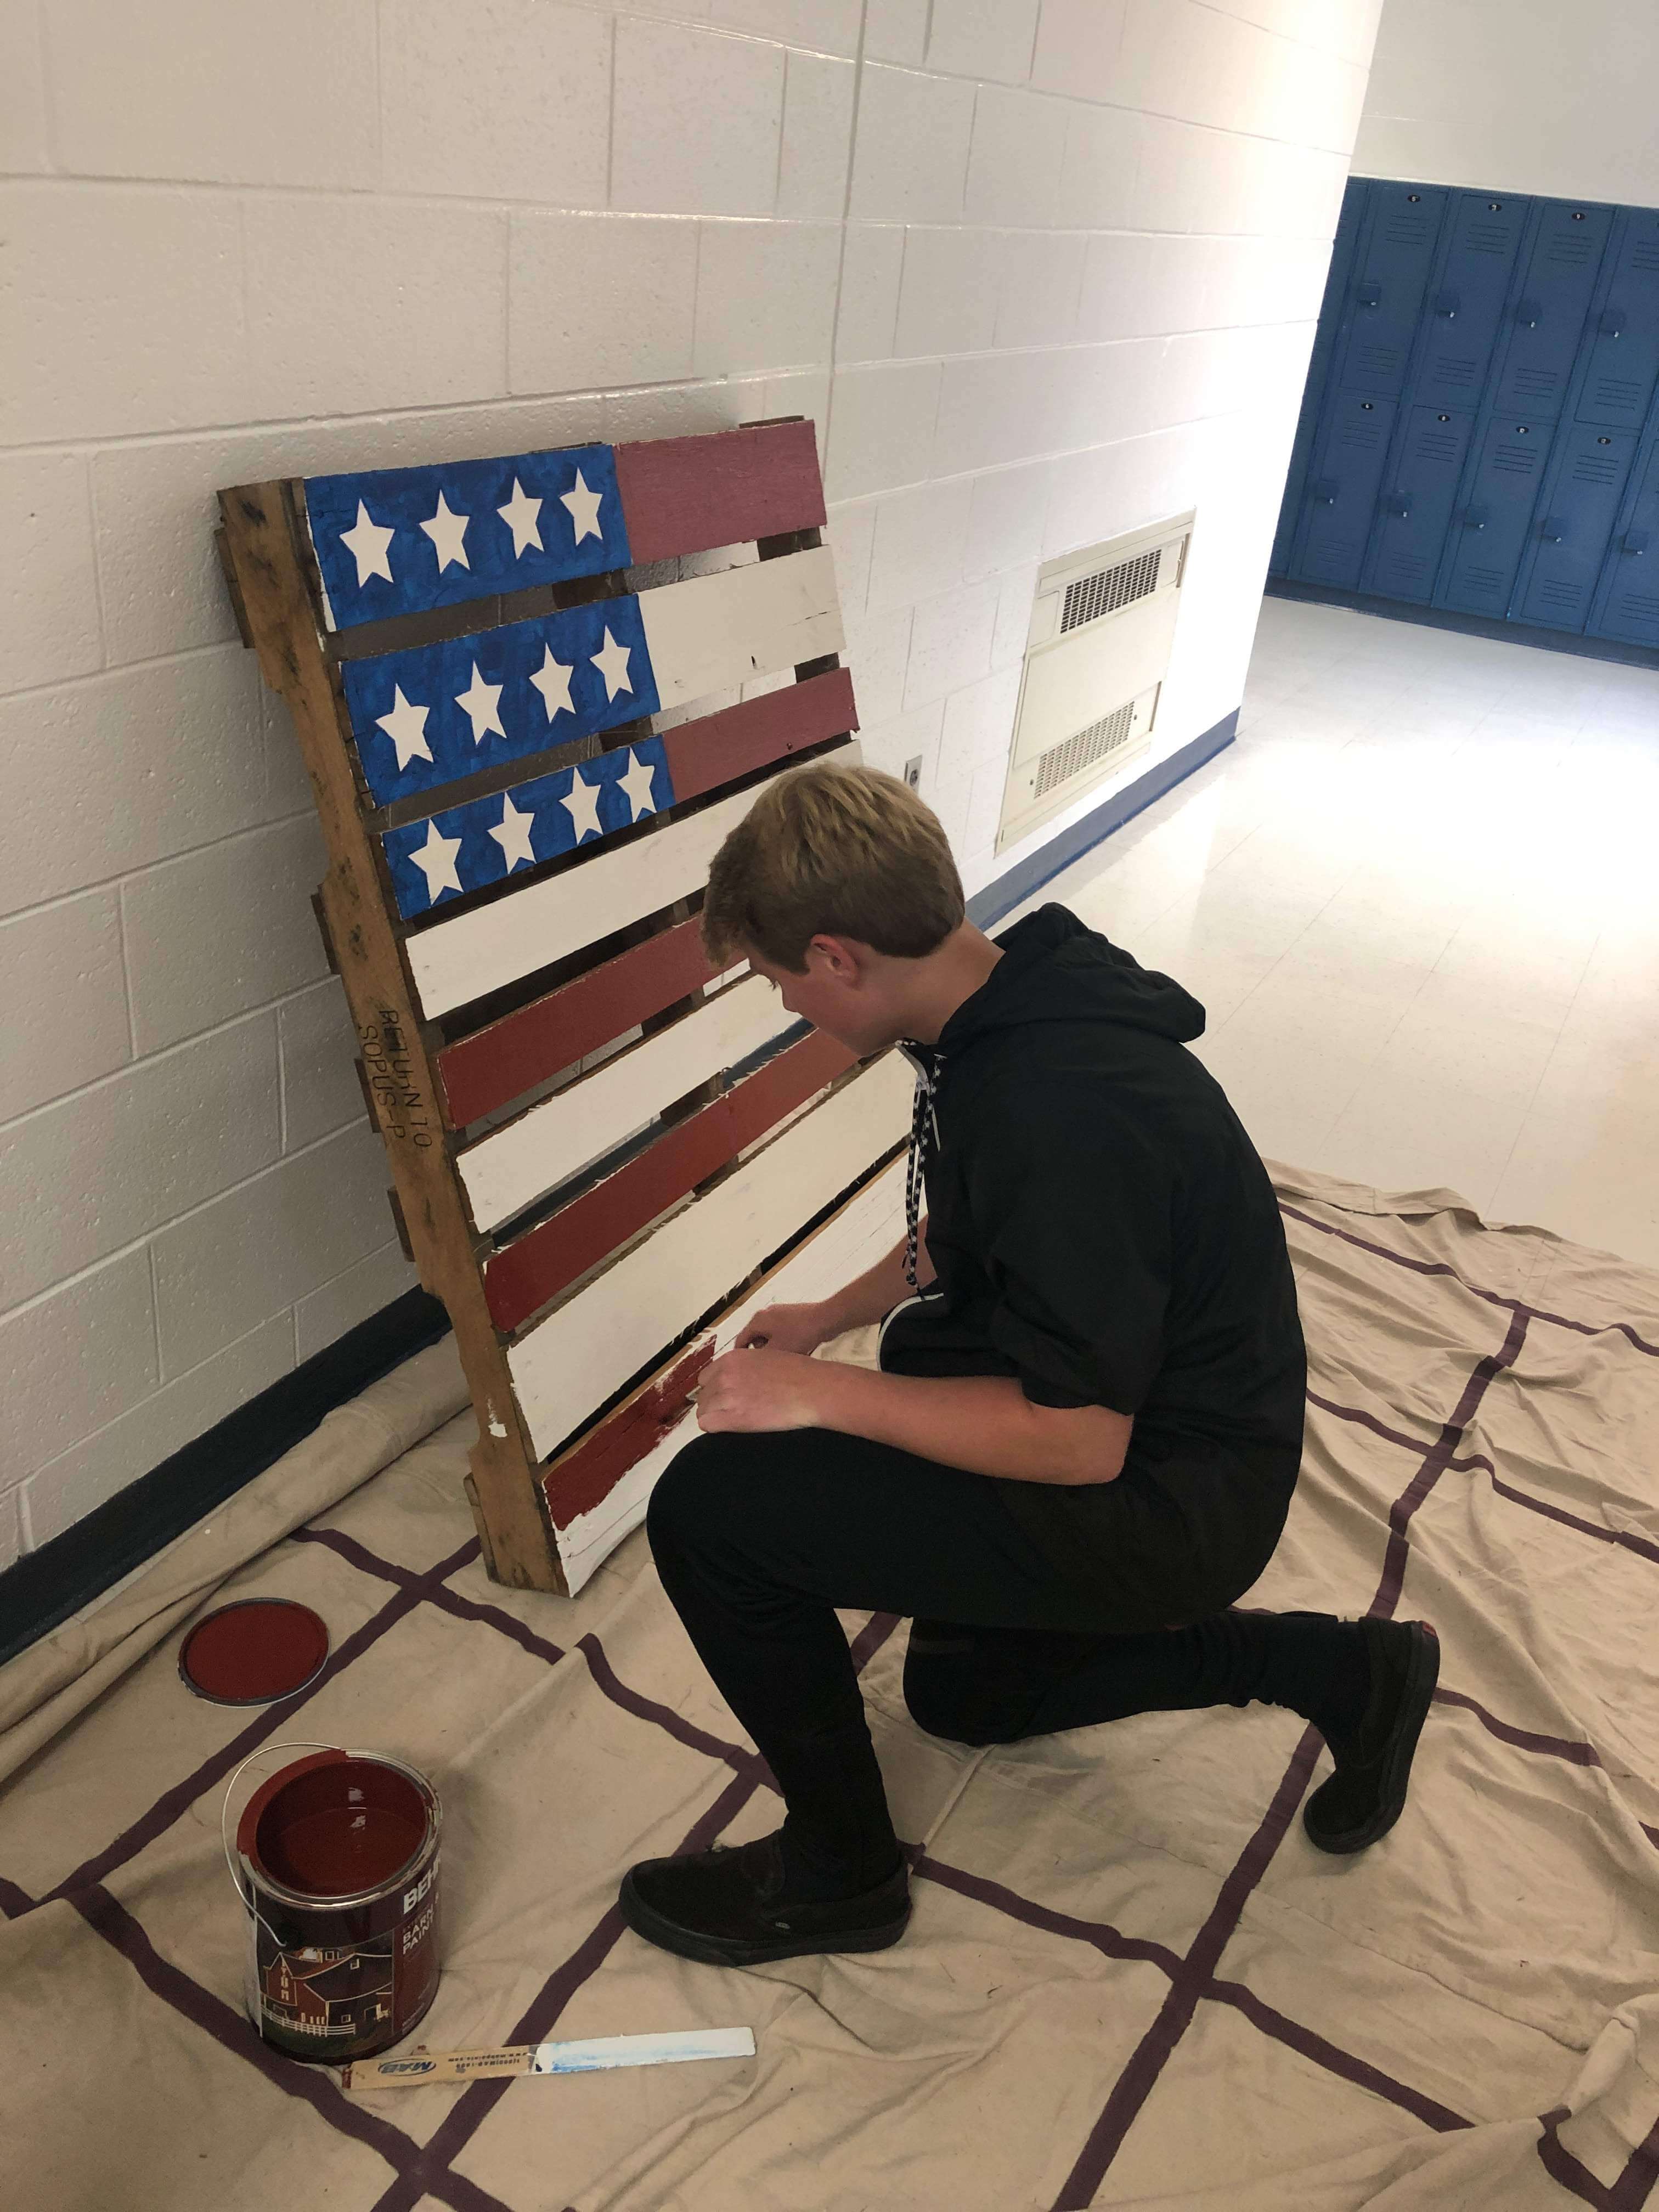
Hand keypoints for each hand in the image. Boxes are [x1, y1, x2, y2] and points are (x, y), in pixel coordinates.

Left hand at [694, 1347, 824, 1433]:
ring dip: (716, 1416)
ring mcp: (728, 1396)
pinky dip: (715, 1427)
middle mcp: (725, 1375)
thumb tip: (739, 1379)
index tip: (726, 1397)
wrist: (813, 1389)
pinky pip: (707, 1424)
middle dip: (715, 1404)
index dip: (715, 1389)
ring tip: (735, 1420)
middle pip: (703, 1395)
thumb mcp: (765, 1357)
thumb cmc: (798, 1373)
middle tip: (733, 1411)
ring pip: (703, 1411)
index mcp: (732, 1358)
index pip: (706, 1378)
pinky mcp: (734, 1417)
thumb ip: (745, 1367)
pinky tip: (730, 1427)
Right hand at [734, 1300, 833, 1355]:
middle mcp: (765, 1313)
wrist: (825, 1319)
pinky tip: (794, 1349)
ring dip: (773, 1346)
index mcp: (757, 1320)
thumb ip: (759, 1357)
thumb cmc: (801, 1333)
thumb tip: (751, 1363)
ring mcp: (779, 1313)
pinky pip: (780, 1331)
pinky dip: (783, 1341)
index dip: (741, 1356)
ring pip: (768, 1335)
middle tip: (769, 1363)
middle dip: (760, 1351)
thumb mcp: (776, 1351)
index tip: (743, 1367)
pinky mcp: (791, 1315)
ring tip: (784, 1356)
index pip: (741, 1339)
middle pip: (754, 1337)